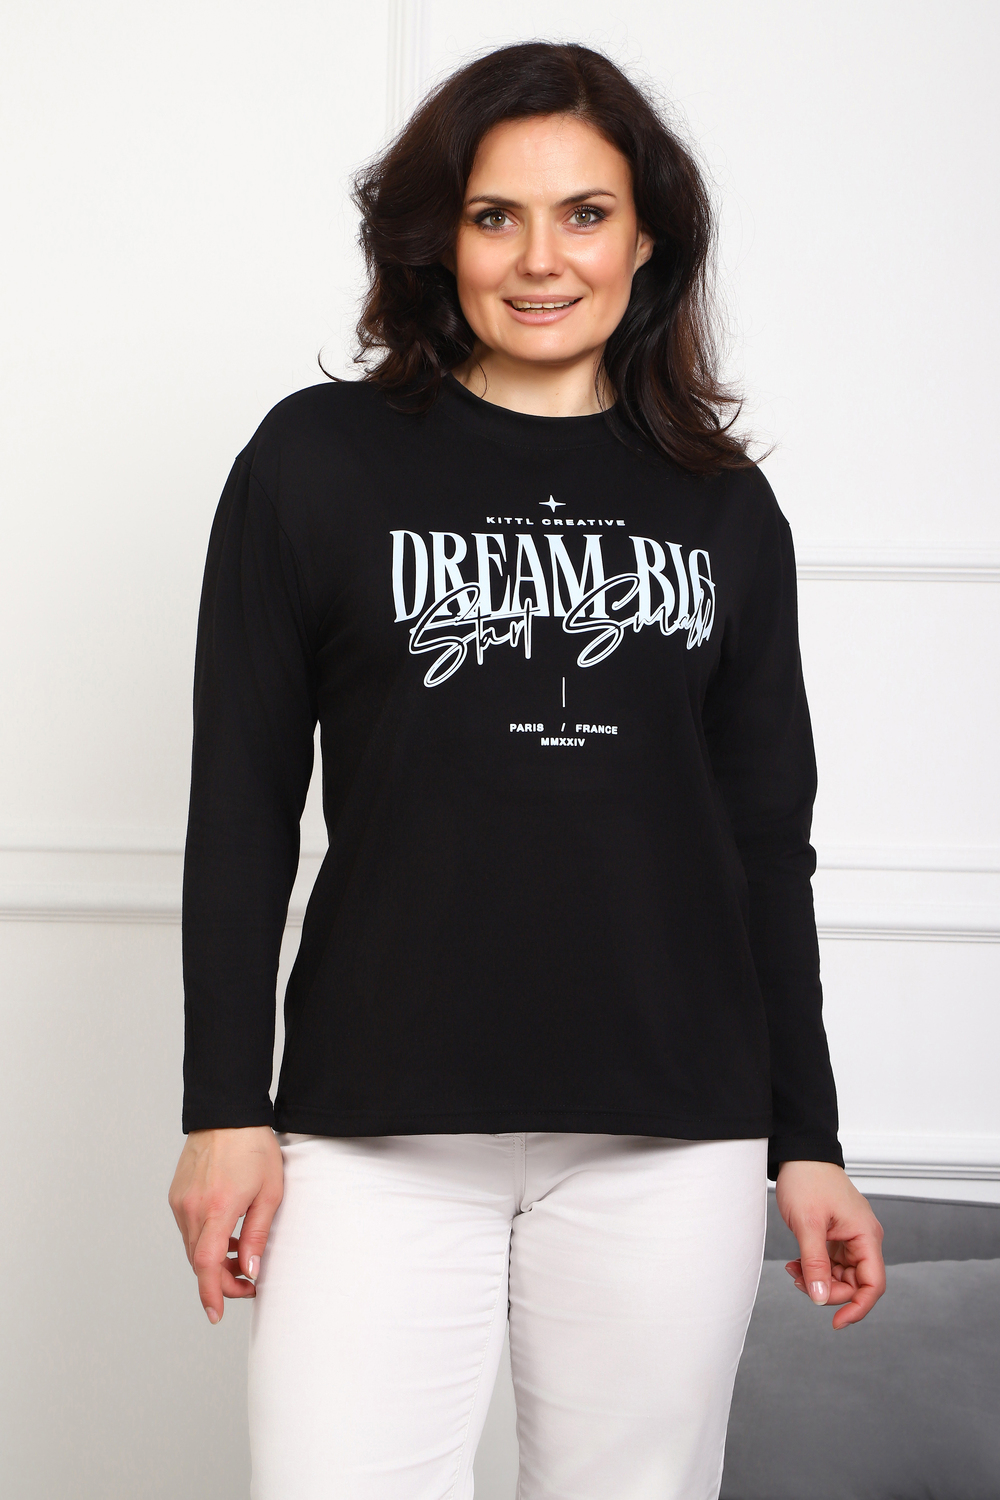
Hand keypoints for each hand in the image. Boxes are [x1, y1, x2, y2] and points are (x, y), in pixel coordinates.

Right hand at [168, 1125, 282, 1324]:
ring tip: (242, 1254)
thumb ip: (258, 1234)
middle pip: (199, 1261)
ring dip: (214, 1259)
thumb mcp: (269, 1193)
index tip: (216, 1314)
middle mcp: (192, 1208)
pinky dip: (206, 1240)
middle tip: (247, 1283)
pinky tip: (227, 1233)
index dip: (212, 1293)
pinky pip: (189, 1229)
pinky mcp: (176, 1195)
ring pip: (193, 1246)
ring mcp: (180, 1201)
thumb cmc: (254, 1148)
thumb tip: (251, 1269)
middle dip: (222, 1280)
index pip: (207, 1264)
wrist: (227, 1115)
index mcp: (217, 1208)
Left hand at [775, 1159, 884, 1329]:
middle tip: (799, 1282)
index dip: (857, 1307)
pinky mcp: (838, 1236)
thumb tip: (820, 1299)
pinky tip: (796, 1264)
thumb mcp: (807, 1224)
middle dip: (829, 1290)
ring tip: (793, 1270)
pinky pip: (832, 1263)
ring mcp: (851, 1237)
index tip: (836, 1321)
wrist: (800, 1154)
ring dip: (818, 1280)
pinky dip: (815, 1268)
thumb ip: (815, 1264)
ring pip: (841, 1275)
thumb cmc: (807, 1180)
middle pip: (856, 1283)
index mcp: (866, 1235)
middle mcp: (864, 1238)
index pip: (873, 1284)